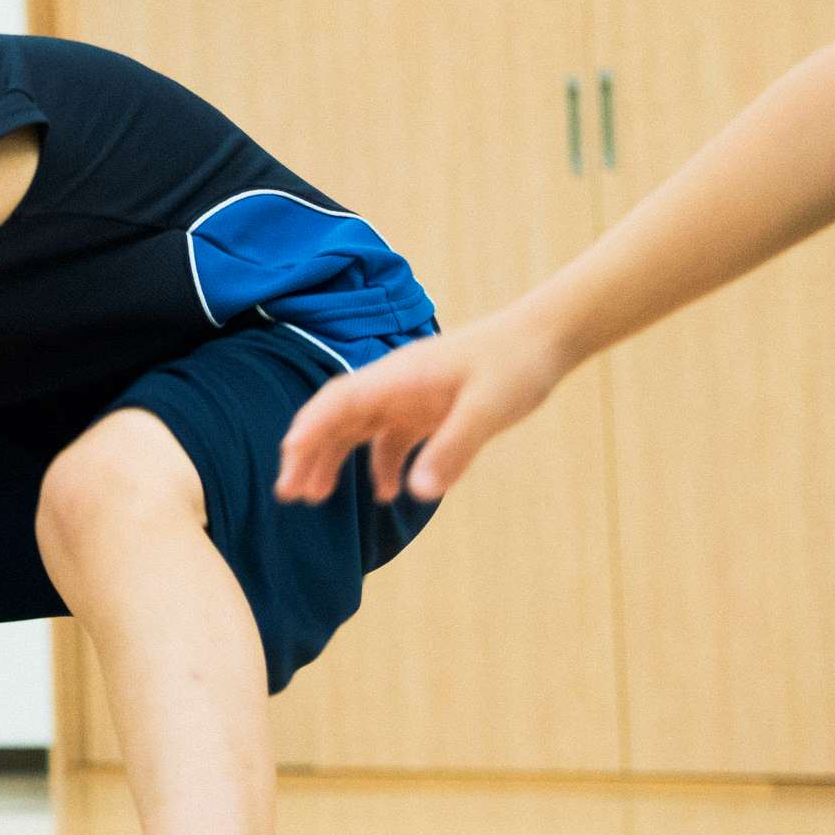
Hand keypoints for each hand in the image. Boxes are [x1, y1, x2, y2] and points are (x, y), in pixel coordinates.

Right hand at [274, 311, 566, 506]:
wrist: (545, 337)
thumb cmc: (517, 364)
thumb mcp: (488, 408)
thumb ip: (453, 449)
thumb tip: (417, 493)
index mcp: (400, 377)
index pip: (339, 401)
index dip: (310, 428)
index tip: (289, 458)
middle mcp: (395, 384)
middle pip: (337, 417)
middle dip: (309, 452)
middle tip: (289, 493)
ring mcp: (409, 396)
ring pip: (356, 428)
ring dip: (333, 459)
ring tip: (314, 497)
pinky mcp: (427, 408)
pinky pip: (391, 438)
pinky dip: (381, 464)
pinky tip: (387, 493)